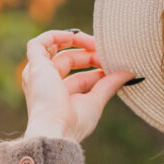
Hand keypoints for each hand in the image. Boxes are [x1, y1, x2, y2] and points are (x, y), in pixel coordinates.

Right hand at [21, 29, 135, 142]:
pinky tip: (74, 36)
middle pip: (69, 61)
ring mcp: (39, 75)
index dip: (96, 68)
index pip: (80, 76)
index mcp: (61, 96)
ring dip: (77, 42)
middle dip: (90, 54)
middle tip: (107, 51)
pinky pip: (38, 43)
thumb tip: (129, 74)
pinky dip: (56, 36)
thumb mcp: (95, 101)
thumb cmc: (74, 122)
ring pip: (56, 50)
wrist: (56, 128)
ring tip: (96, 42)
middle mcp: (47, 84)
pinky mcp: (34, 66)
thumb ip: (109, 85)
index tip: (112, 65)